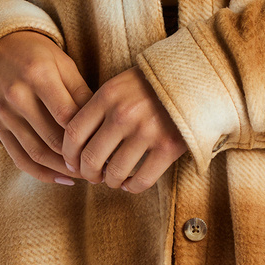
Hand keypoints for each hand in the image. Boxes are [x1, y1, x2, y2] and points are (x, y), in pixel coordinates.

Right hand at [0, 31, 92, 184]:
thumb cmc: (38, 55)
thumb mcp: (64, 64)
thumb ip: (82, 93)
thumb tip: (103, 125)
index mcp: (39, 75)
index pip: (67, 115)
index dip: (88, 135)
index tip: (108, 145)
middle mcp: (18, 96)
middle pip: (52, 139)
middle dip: (79, 158)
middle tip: (102, 167)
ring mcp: (4, 114)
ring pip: (37, 153)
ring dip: (63, 170)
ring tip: (87, 175)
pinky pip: (19, 159)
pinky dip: (41, 173)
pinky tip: (62, 179)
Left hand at [63, 66, 187, 193]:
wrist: (195, 78)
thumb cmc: (153, 84)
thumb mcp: (121, 84)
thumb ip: (100, 107)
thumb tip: (78, 143)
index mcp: (108, 95)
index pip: (74, 133)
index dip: (69, 154)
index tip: (72, 162)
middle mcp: (123, 114)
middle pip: (91, 157)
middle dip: (87, 173)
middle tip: (92, 176)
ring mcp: (146, 131)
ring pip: (114, 172)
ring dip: (110, 181)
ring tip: (113, 179)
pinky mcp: (168, 146)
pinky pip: (141, 180)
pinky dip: (132, 187)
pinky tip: (130, 183)